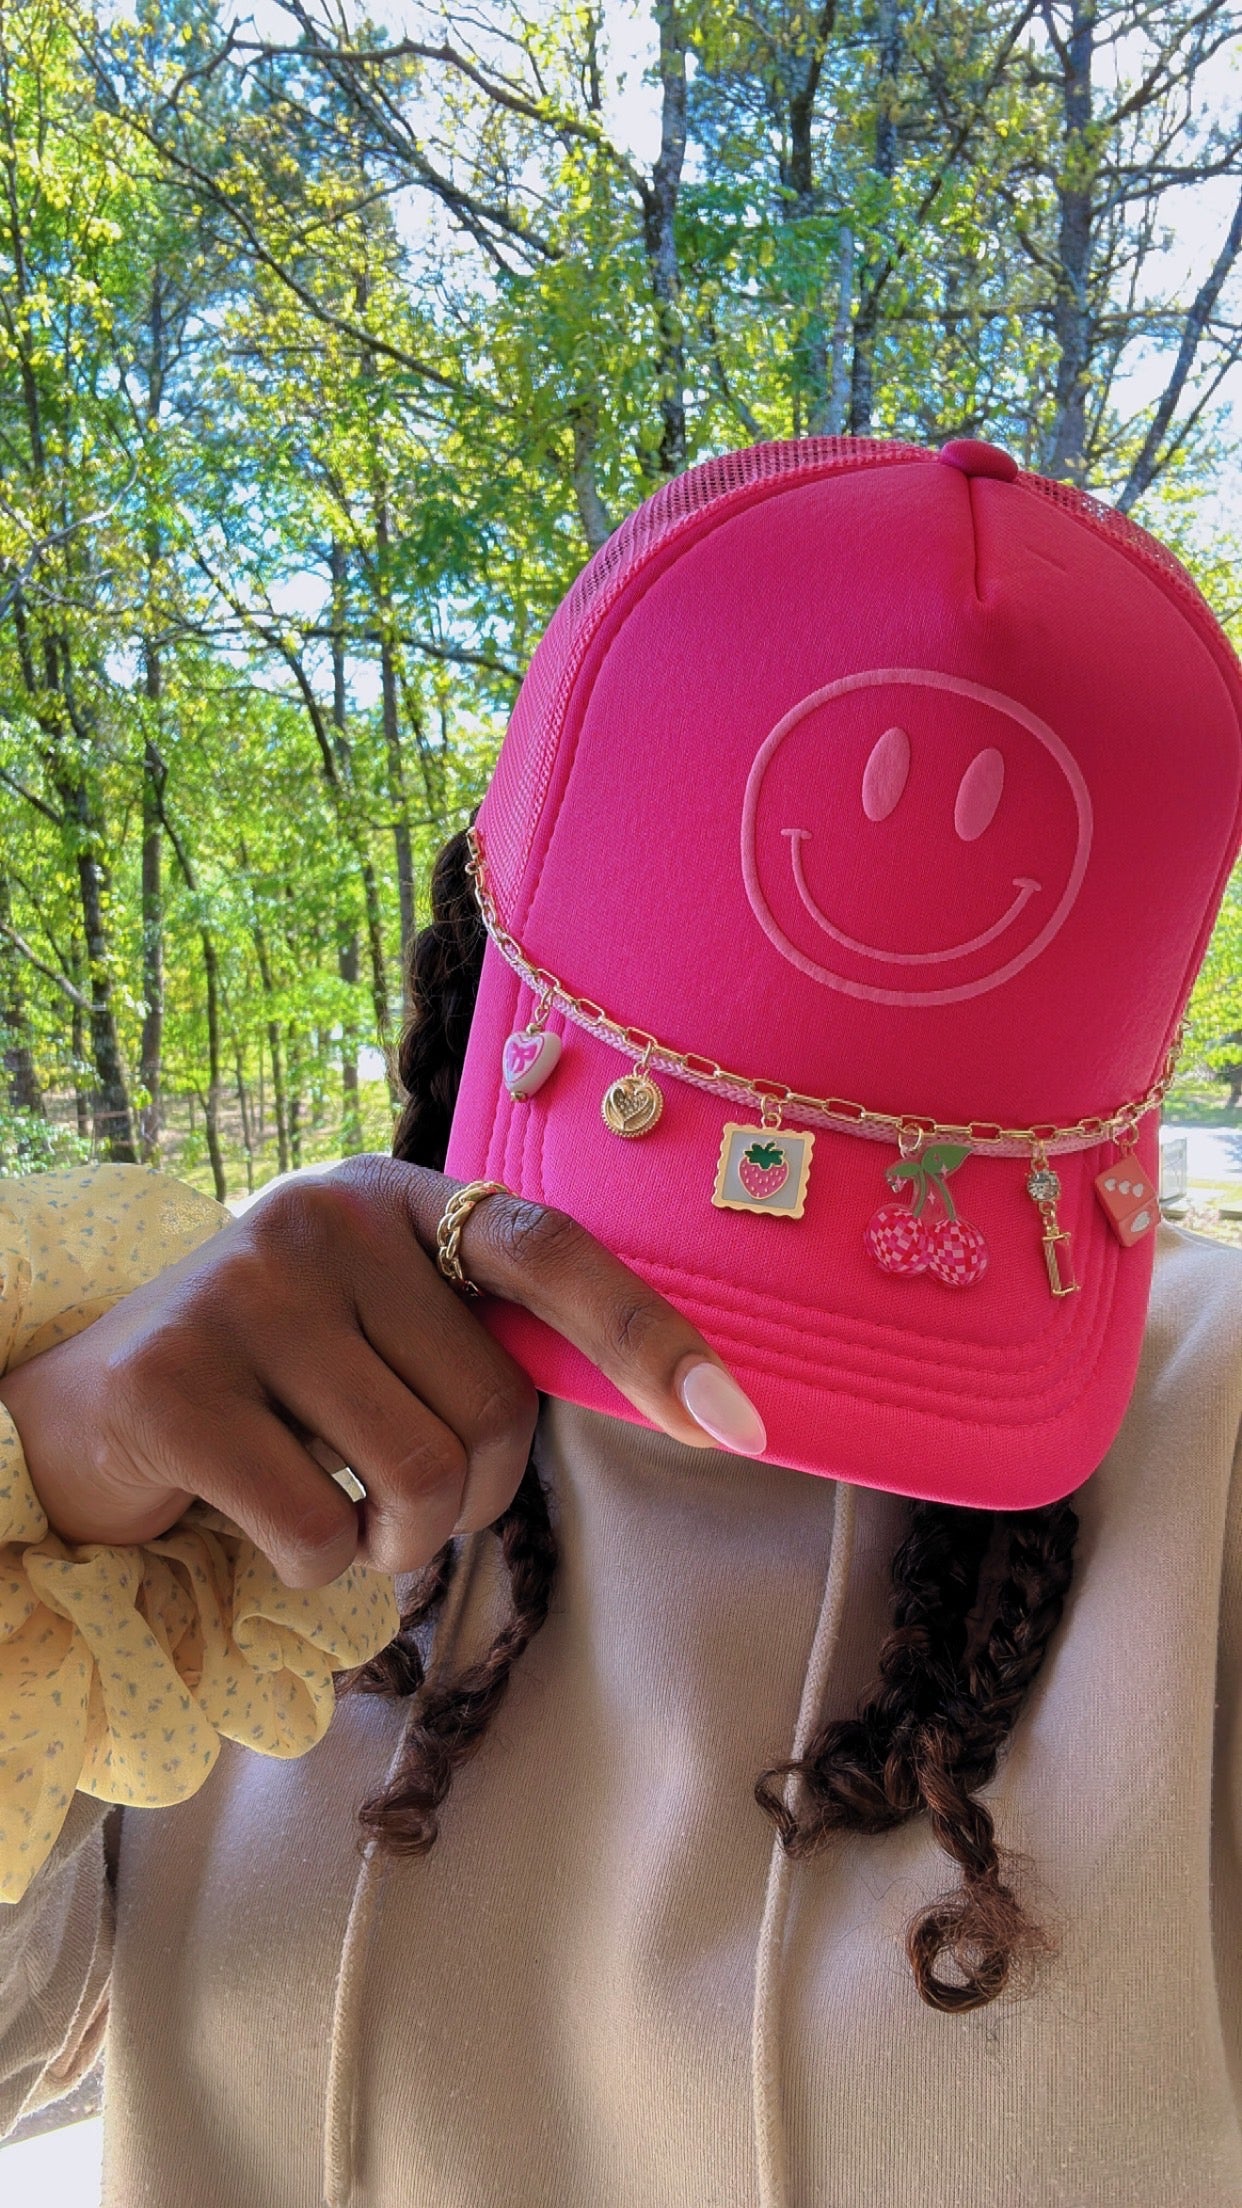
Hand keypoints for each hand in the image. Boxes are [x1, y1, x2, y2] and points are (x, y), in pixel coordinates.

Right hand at [0, 1157, 766, 1588]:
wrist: (83, 1412)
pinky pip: (319, 1534)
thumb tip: (674, 1400)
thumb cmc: (276, 1384)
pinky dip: (313, 1568)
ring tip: (336, 1515)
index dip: (647, 1337)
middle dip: (469, 1498)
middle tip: (393, 1501)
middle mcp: (322, 1218)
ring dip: (396, 1544)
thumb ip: (479, 1336)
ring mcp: (242, 1291)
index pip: (548, 1251)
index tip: (738, 1424)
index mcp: (396, 1195)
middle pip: (491, 1408)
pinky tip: (256, 1519)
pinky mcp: (174, 1384)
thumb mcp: (379, 1325)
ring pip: (417, 1478)